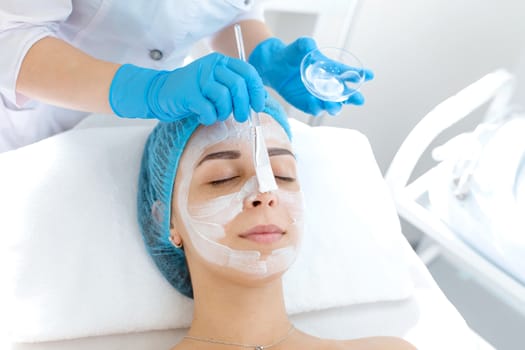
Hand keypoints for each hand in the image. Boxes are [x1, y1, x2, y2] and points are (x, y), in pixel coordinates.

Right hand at [109, 53, 265, 124]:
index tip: (258, 106)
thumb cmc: (194, 93)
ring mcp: (198, 79)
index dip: (257, 91)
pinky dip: (209, 118)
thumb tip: (259, 101)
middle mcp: (211, 66)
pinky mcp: (188, 93)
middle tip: (241, 117)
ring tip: (216, 114)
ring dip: (224, 112)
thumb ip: (236, 89)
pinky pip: (208, 109)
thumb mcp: (217, 85)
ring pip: (224, 97)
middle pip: (238, 85)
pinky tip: (204, 117)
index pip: (248, 72)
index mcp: (221, 62)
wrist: (161, 93)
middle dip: (243, 106)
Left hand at [249, 37, 373, 115]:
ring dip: (335, 106)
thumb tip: (309, 45)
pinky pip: (315, 109)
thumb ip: (304, 46)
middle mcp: (328, 84)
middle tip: (359, 99)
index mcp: (331, 69)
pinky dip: (316, 108)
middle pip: (345, 94)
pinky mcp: (307, 104)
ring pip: (332, 104)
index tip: (371, 75)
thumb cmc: (290, 55)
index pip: (348, 72)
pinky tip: (315, 105)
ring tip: (334, 106)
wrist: (274, 68)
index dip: (361, 74)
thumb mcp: (297, 48)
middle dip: (353, 97)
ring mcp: (318, 96)